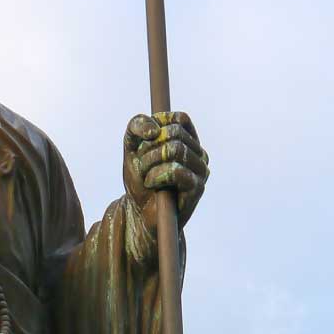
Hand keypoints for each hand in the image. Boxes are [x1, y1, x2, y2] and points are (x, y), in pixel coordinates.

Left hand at [123, 111, 208, 233]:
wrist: (140, 214)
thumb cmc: (140, 180)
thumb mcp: (131, 148)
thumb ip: (136, 127)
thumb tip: (154, 129)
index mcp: (188, 141)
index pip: (180, 119)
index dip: (158, 125)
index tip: (144, 142)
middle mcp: (199, 153)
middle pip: (174, 133)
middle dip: (148, 147)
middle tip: (141, 164)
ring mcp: (201, 171)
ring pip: (175, 149)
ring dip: (150, 162)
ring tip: (145, 176)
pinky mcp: (197, 188)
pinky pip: (176, 170)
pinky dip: (156, 176)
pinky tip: (151, 184)